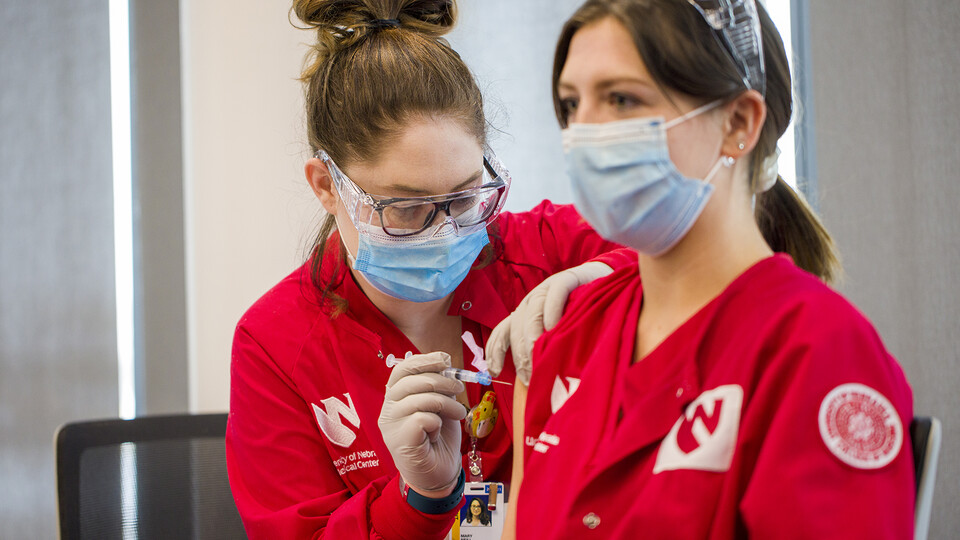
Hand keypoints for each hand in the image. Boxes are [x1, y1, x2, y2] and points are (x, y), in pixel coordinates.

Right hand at [378, 351, 465, 494]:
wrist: (439, 475)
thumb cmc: (438, 439)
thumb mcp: (441, 405)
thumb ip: (439, 386)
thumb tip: (445, 361)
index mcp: (395, 398)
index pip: (402, 370)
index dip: (423, 360)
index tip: (445, 360)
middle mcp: (387, 410)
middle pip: (411, 381)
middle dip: (441, 381)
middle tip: (459, 390)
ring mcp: (391, 426)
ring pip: (419, 398)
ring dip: (446, 403)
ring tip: (458, 413)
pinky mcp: (400, 440)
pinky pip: (422, 418)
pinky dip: (437, 422)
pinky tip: (437, 432)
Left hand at [485, 262, 611, 384]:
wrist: (604, 282)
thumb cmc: (582, 315)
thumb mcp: (560, 335)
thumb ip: (546, 349)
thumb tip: (533, 381)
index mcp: (526, 313)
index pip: (503, 331)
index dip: (495, 350)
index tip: (494, 371)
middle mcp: (532, 300)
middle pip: (516, 326)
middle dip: (520, 354)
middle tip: (530, 377)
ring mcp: (547, 288)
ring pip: (531, 312)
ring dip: (532, 337)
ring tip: (538, 358)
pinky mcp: (566, 280)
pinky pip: (554, 294)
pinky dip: (552, 311)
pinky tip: (554, 328)